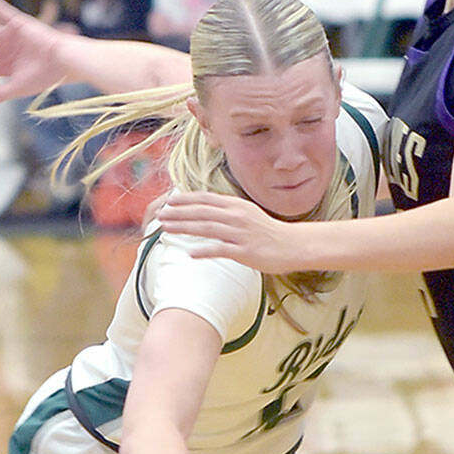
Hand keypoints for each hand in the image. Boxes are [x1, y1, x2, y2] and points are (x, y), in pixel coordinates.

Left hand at [157, 191, 299, 272]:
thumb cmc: (269, 232)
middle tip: (160, 215)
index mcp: (237, 206)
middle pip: (202, 212)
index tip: (169, 202)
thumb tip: (209, 212)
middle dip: (179, 213)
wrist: (293, 245)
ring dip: (185, 227)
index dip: (186, 200)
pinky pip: (221, 250)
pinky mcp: (245, 250)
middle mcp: (237, 216)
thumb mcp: (249, 215)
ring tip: (166, 229)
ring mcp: (240, 233)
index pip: (206, 199)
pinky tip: (191, 254)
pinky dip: (205, 251)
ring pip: (207, 228)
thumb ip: (229, 212)